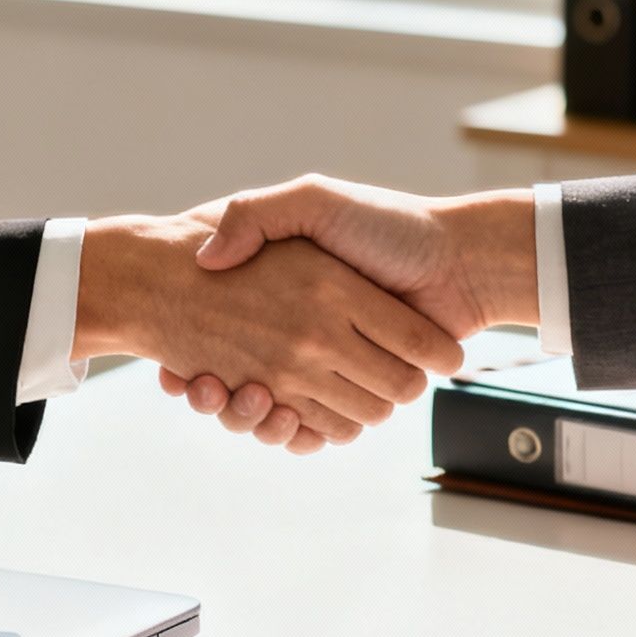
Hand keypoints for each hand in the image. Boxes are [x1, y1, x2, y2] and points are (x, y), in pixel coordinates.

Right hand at [74, 213, 462, 452]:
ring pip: (269, 415)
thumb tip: (207, 259)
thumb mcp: (314, 202)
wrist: (459, 263)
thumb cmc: (388, 227)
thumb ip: (257, 215)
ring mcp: (328, 371)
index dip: (192, 364)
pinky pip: (314, 430)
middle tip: (201, 386)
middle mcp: (302, 338)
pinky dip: (292, 434)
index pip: (217, 339)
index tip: (175, 369)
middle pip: (238, 388)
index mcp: (286, 300)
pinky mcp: (356, 397)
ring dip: (249, 418)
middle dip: (218, 397)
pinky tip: (279, 417)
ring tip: (241, 396)